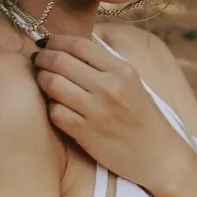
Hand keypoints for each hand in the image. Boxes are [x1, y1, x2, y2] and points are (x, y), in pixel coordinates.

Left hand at [31, 35, 193, 192]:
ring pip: (52, 85)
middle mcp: (109, 87)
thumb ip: (105, 65)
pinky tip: (55, 106)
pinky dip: (50, 107)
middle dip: (42, 58)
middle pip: (60, 61)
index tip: (48, 45)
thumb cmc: (142, 117)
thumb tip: (70, 47)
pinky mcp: (86, 133)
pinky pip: (55, 112)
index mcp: (121, 70)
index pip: (78, 44)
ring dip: (41, 80)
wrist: (158, 155)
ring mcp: (96, 111)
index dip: (56, 41)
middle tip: (38, 61)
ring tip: (43, 81)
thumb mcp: (132, 82)